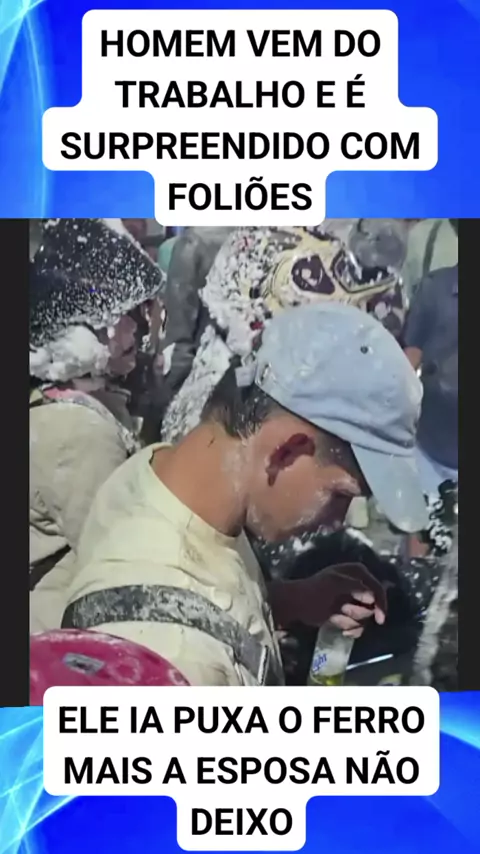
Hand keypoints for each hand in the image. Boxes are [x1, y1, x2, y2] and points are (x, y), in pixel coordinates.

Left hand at [268, 563, 386, 634]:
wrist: (297, 604)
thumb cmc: (314, 590)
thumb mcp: (334, 583)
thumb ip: (355, 587)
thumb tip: (372, 597)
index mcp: (357, 573)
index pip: (377, 588)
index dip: (381, 603)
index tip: (380, 619)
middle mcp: (359, 586)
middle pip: (374, 606)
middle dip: (358, 613)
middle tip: (343, 610)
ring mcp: (354, 601)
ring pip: (366, 618)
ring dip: (351, 620)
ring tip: (336, 615)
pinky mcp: (348, 614)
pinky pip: (359, 626)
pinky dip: (351, 629)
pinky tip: (341, 628)